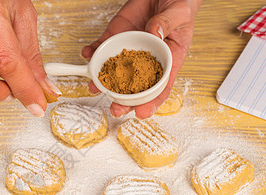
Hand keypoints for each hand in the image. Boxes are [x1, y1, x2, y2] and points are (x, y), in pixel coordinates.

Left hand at [82, 0, 201, 118]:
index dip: (152, 102)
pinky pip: (102, 48)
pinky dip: (92, 53)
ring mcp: (128, 51)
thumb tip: (154, 34)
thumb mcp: (179, 14)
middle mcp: (145, 61)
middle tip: (115, 109)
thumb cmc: (178, 6)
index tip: (142, 113)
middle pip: (134, 87)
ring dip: (102, 82)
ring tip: (94, 87)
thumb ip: (167, 24)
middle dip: (123, 100)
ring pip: (114, 72)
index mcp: (167, 60)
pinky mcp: (115, 38)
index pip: (160, 87)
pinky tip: (87, 55)